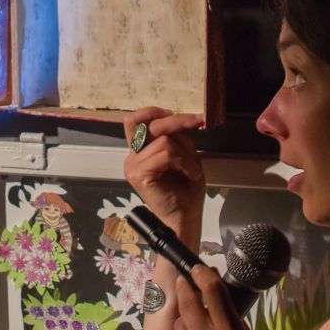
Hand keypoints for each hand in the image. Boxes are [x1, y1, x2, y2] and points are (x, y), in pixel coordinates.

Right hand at [123, 107, 205, 227]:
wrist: (186, 218)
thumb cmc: (185, 191)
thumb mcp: (184, 155)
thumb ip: (176, 137)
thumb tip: (178, 119)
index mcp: (140, 152)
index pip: (135, 121)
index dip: (154, 112)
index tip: (178, 115)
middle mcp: (132, 157)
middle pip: (147, 123)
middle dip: (176, 120)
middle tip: (197, 121)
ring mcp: (133, 166)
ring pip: (164, 140)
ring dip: (186, 154)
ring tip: (192, 170)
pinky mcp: (139, 175)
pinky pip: (166, 154)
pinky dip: (184, 162)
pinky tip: (190, 174)